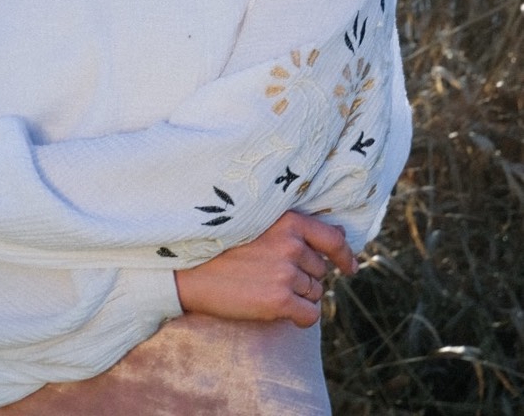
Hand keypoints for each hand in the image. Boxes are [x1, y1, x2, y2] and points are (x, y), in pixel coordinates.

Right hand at [174, 211, 356, 327]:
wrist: (190, 271)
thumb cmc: (223, 246)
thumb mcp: (260, 225)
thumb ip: (298, 229)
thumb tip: (340, 234)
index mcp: (288, 221)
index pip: (333, 239)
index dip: (345, 256)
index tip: (349, 268)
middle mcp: (291, 245)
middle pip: (320, 271)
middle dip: (304, 276)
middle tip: (271, 274)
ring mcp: (286, 273)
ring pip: (314, 293)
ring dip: (298, 296)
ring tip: (266, 287)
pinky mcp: (279, 300)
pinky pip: (310, 316)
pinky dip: (299, 318)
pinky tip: (277, 310)